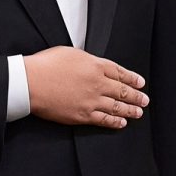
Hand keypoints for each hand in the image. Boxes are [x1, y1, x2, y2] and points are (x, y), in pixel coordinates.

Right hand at [24, 46, 147, 129]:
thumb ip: (87, 60)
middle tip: (144, 100)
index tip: (140, 82)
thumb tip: (95, 65)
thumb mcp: (70, 53)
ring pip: (117, 107)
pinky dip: (115, 122)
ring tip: (138, 113)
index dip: (132, 78)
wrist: (31, 83)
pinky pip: (104, 120)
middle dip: (136, 96)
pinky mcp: (82, 115)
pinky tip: (121, 123)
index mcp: (95, 65)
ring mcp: (91, 101)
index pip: (120, 72)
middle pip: (122, 91)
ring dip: (130, 110)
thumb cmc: (45, 65)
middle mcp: (97, 83)